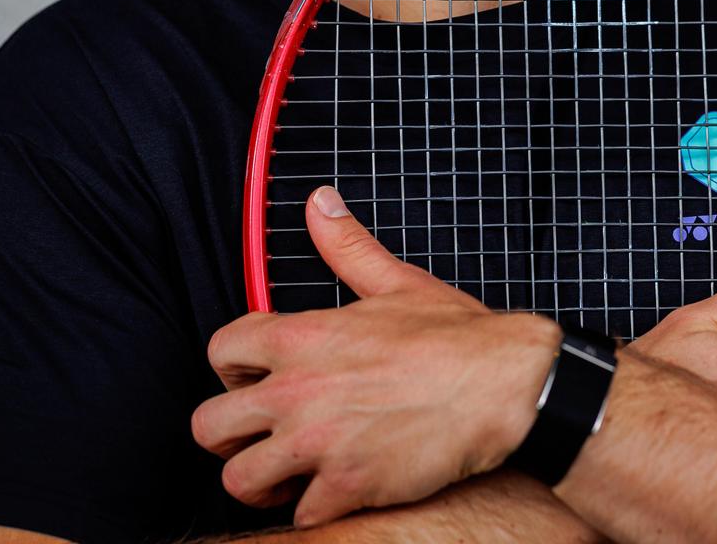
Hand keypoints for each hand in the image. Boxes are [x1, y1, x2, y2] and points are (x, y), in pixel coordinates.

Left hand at [191, 186, 559, 526]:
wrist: (508, 386)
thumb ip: (347, 247)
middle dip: (231, 435)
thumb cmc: (459, 339)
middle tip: (263, 435)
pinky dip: (316, 509)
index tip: (256, 378)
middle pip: (207, 426)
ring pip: (240, 480)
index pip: (220, 350)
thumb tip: (320, 204)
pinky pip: (300, 517)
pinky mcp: (348, 486)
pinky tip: (336, 492)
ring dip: (263, 481)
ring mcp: (319, 442)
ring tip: (291, 473)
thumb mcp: (396, 283)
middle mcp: (298, 390)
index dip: (233, 367)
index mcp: (302, 337)